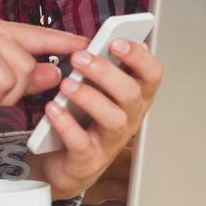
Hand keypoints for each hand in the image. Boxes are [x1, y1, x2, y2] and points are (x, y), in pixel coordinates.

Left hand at [26, 39, 162, 199]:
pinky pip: (81, 142)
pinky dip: (66, 124)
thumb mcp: (95, 91)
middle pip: (131, 94)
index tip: (117, 41)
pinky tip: (53, 109)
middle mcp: (128, 119)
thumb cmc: (82, 121)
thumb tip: (91, 43)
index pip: (152, 75)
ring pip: (113, 118)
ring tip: (66, 84)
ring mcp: (111, 141)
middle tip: (79, 58)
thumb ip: (99, 70)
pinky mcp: (89, 159)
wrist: (62, 164)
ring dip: (89, 97)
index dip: (140, 57)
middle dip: (106, 72)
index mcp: (134, 98)